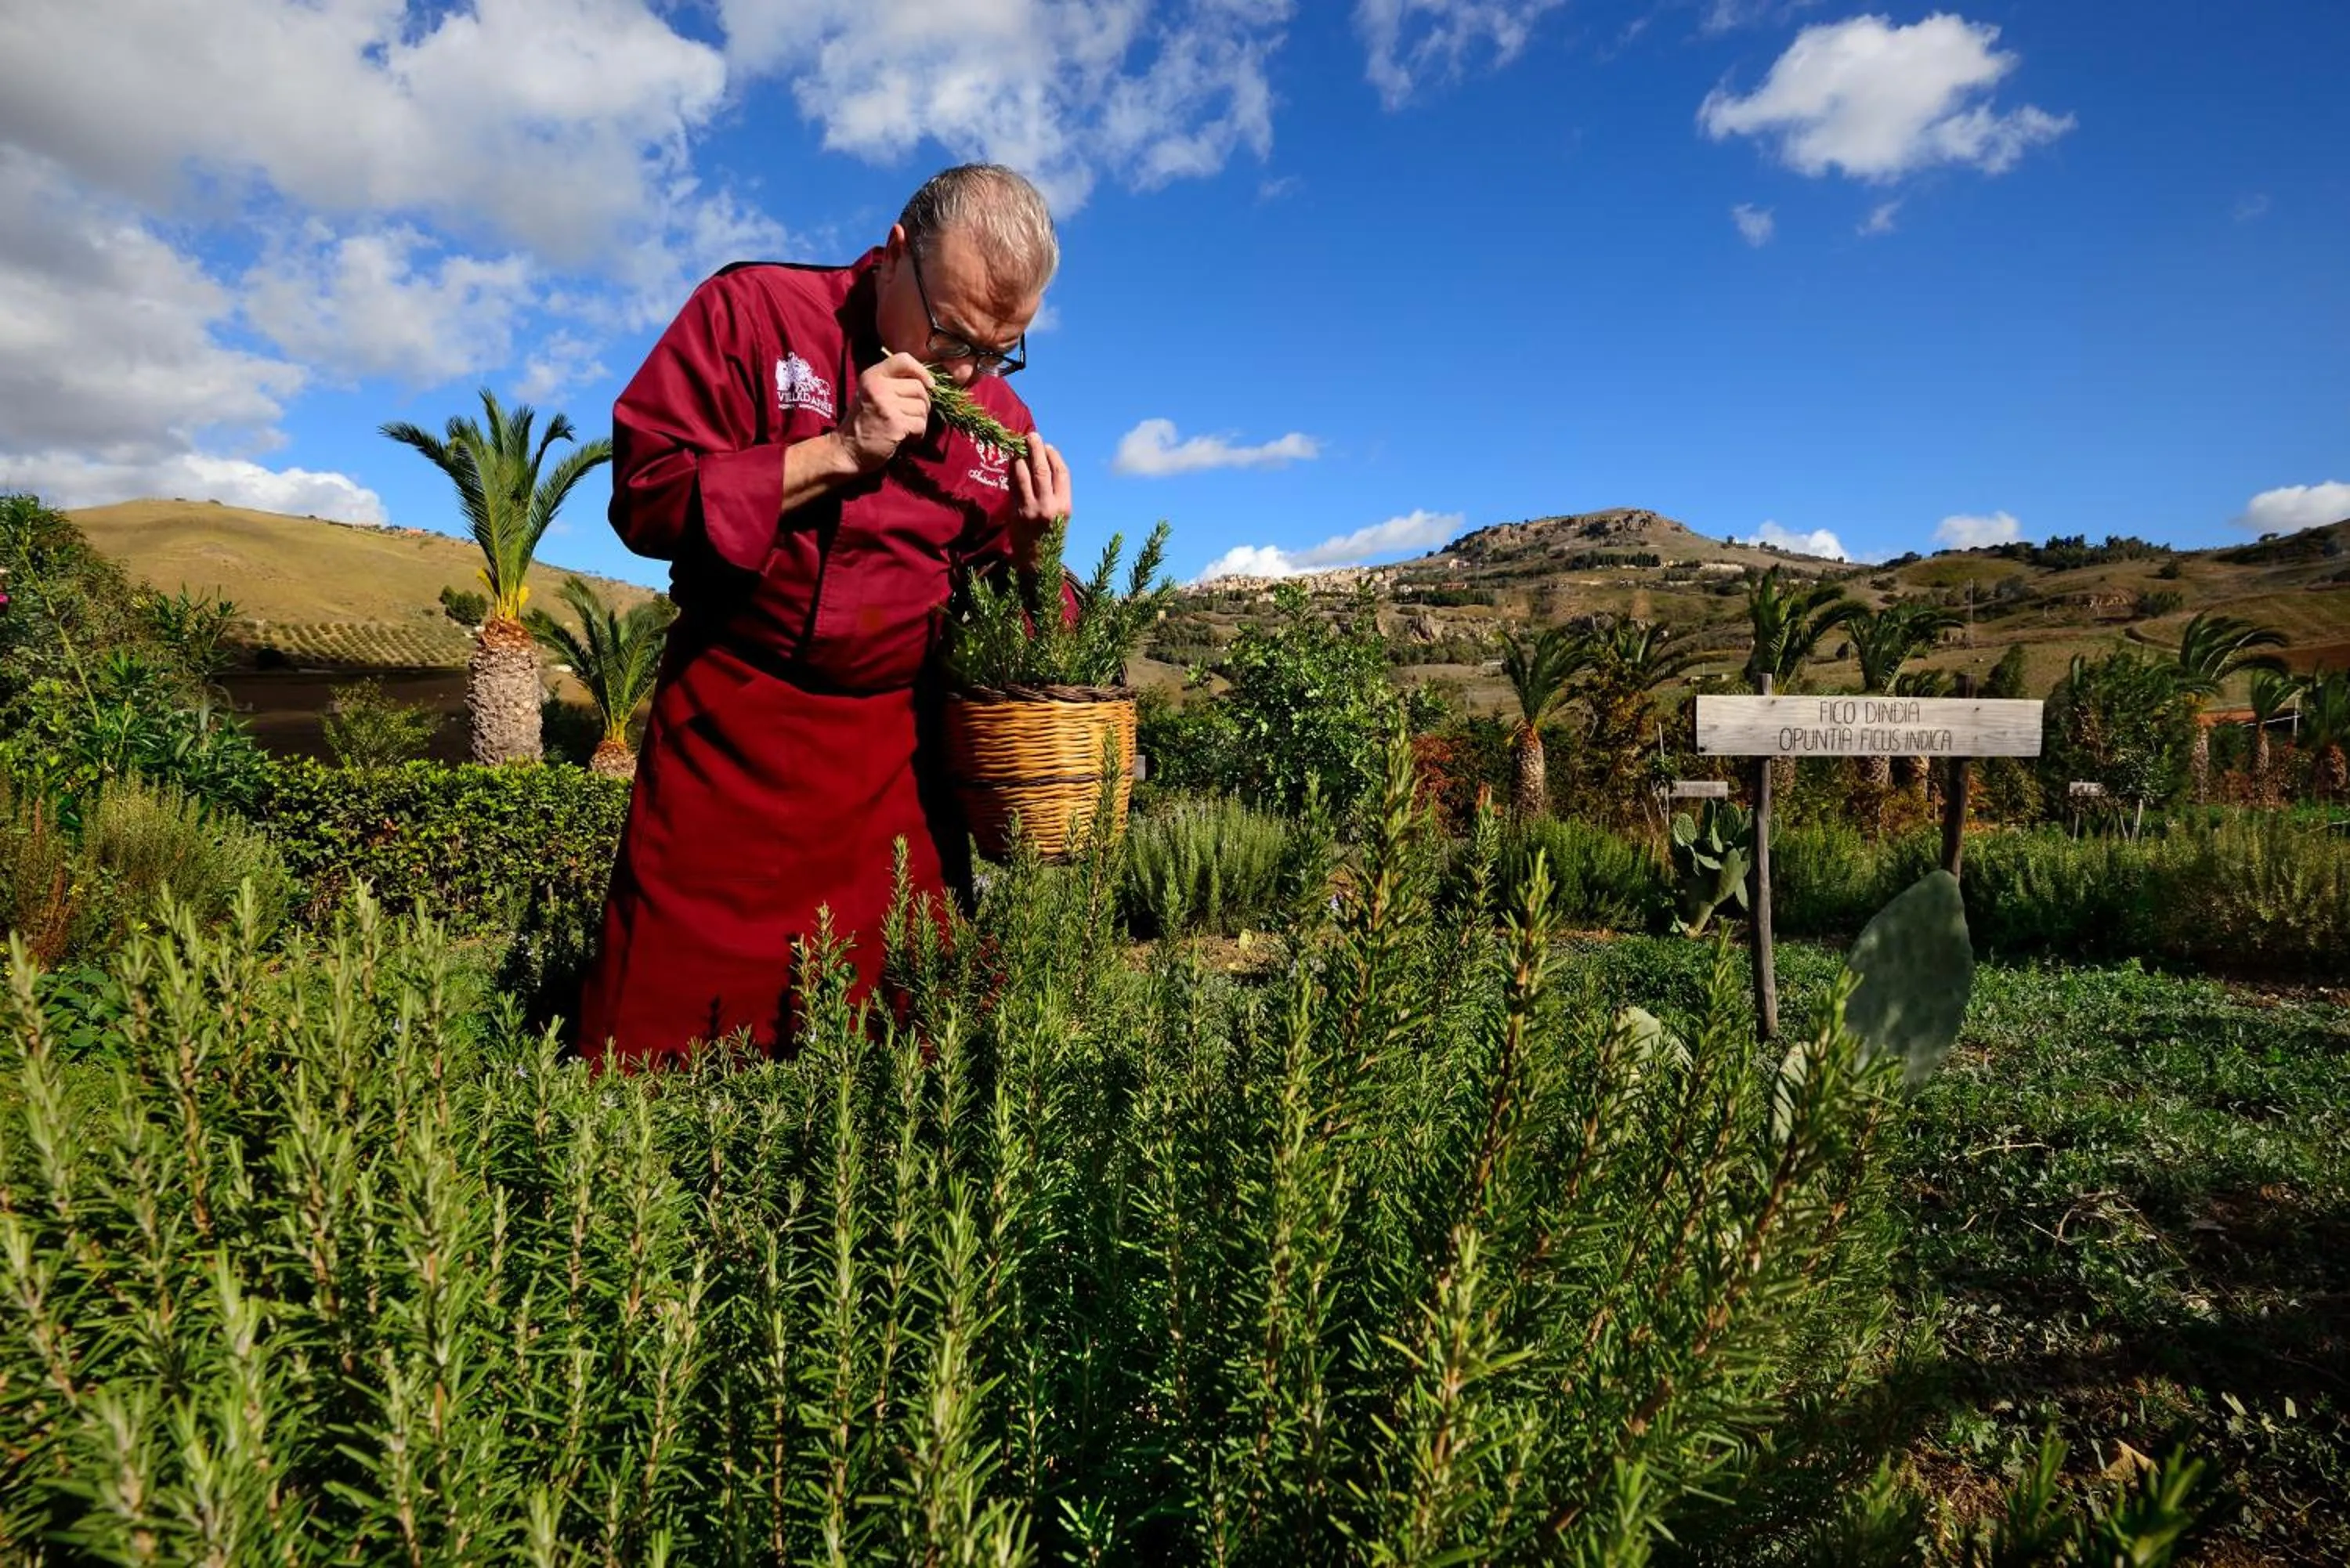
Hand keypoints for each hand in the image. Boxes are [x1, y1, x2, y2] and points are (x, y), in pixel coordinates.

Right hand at [834, 352, 932, 473]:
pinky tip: (905, 438)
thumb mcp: (872, 393)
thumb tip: (928, 382)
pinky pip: (921, 424)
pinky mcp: (895, 424)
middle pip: (919, 387)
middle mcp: (878, 386)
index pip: (903, 359)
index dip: (921, 371)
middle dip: (922, 403)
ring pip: (922, 407)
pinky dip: (918, 434)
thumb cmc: (864, 423)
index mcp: (872, 375)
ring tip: (905, 428)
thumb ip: (893, 383)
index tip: (928, 384)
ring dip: (919, 421)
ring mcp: (886, 405)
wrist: (847, 451)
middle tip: (910, 416)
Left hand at [1009, 434, 1071, 563]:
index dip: (1055, 456)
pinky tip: (1011, 463)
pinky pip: (1012, 485)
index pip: (1062, 473)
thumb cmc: (1050, 538)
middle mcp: (1050, 506)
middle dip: (1036, 449)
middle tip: (1031, 435)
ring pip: (1025, 474)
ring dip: (1020, 457)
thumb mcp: (1060, 517)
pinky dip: (1011, 471)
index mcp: (1065, 507)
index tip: (1048, 446)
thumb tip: (1044, 463)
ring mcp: (1031, 509)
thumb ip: (1055, 493)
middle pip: (1043, 469)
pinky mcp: (1015, 513)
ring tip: (1018, 448)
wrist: (1036, 564)